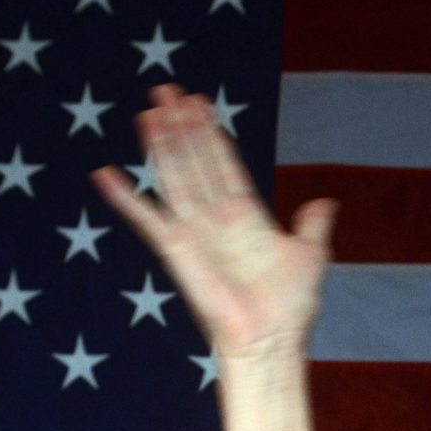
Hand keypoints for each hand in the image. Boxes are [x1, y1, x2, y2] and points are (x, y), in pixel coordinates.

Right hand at [93, 86, 336, 368]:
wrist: (271, 340)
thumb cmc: (291, 307)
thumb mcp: (310, 256)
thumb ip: (312, 226)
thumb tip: (325, 203)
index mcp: (245, 216)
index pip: (223, 163)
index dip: (211, 133)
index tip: (199, 102)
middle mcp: (216, 219)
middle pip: (194, 161)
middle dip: (182, 125)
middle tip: (167, 90)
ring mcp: (194, 232)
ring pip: (174, 177)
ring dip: (162, 144)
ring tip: (149, 110)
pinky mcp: (176, 251)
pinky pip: (146, 220)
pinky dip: (125, 198)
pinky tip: (104, 174)